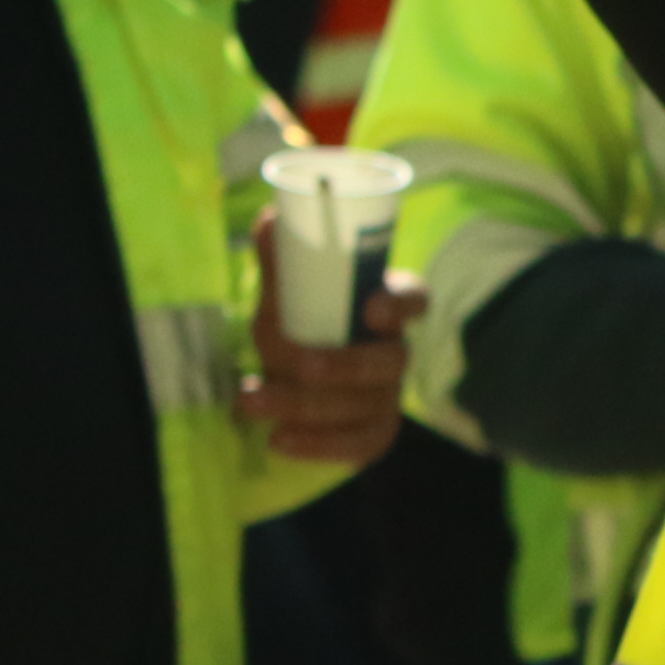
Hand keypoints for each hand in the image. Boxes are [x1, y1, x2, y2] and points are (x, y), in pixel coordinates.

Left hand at [244, 276, 411, 470]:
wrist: (296, 384)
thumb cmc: (300, 327)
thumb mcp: (286, 297)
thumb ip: (282, 264)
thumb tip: (270, 219)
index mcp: (385, 309)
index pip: (414, 300)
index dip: (401, 305)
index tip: (372, 306)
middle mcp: (394, 353)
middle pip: (390, 361)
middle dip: (346, 365)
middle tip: (300, 364)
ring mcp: (387, 397)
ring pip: (363, 405)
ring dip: (305, 405)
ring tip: (250, 401)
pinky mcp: (374, 432)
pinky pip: (359, 445)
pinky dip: (318, 445)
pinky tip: (278, 440)